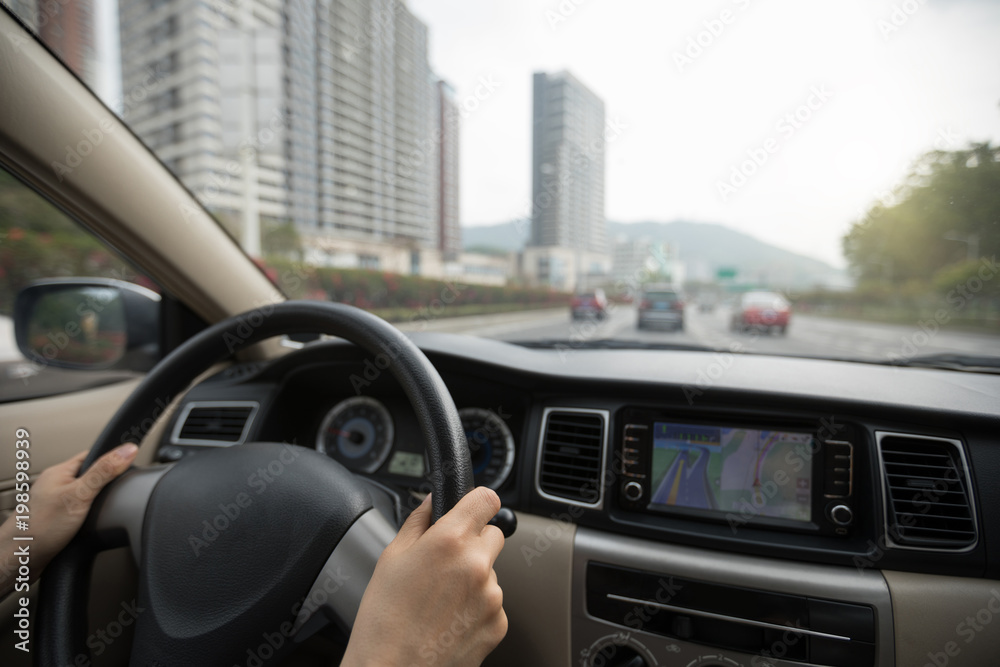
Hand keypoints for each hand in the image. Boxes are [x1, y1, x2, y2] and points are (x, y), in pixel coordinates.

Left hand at [0, 443, 138, 595]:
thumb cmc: (39, 529)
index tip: (131, 464)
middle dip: (108, 482)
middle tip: (120, 491)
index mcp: (60, 471)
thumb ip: (104, 472)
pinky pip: (81, 511)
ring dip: (99, 502)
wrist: (19, 561)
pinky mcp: (57, 521)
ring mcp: (56, 503)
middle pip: (92, 475)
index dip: (114, 458)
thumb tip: (128, 449)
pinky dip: (91, 516)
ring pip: (87, 495)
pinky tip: (93, 523)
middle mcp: (57, 485)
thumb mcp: (79, 495)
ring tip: (106, 509)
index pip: (94, 454)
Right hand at [342, 488, 506, 666]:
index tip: (472, 508)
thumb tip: (432, 501)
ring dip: (474, 578)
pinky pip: (493, 603)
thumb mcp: (391, 557)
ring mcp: (491, 596)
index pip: (486, 500)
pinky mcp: (498, 623)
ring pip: (491, 572)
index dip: (478, 502)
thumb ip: (418, 521)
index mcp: (450, 541)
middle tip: (446, 562)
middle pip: (493, 535)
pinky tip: (449, 619)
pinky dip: (477, 607)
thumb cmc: (384, 619)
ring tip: (440, 600)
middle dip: (474, 541)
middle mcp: (477, 565)